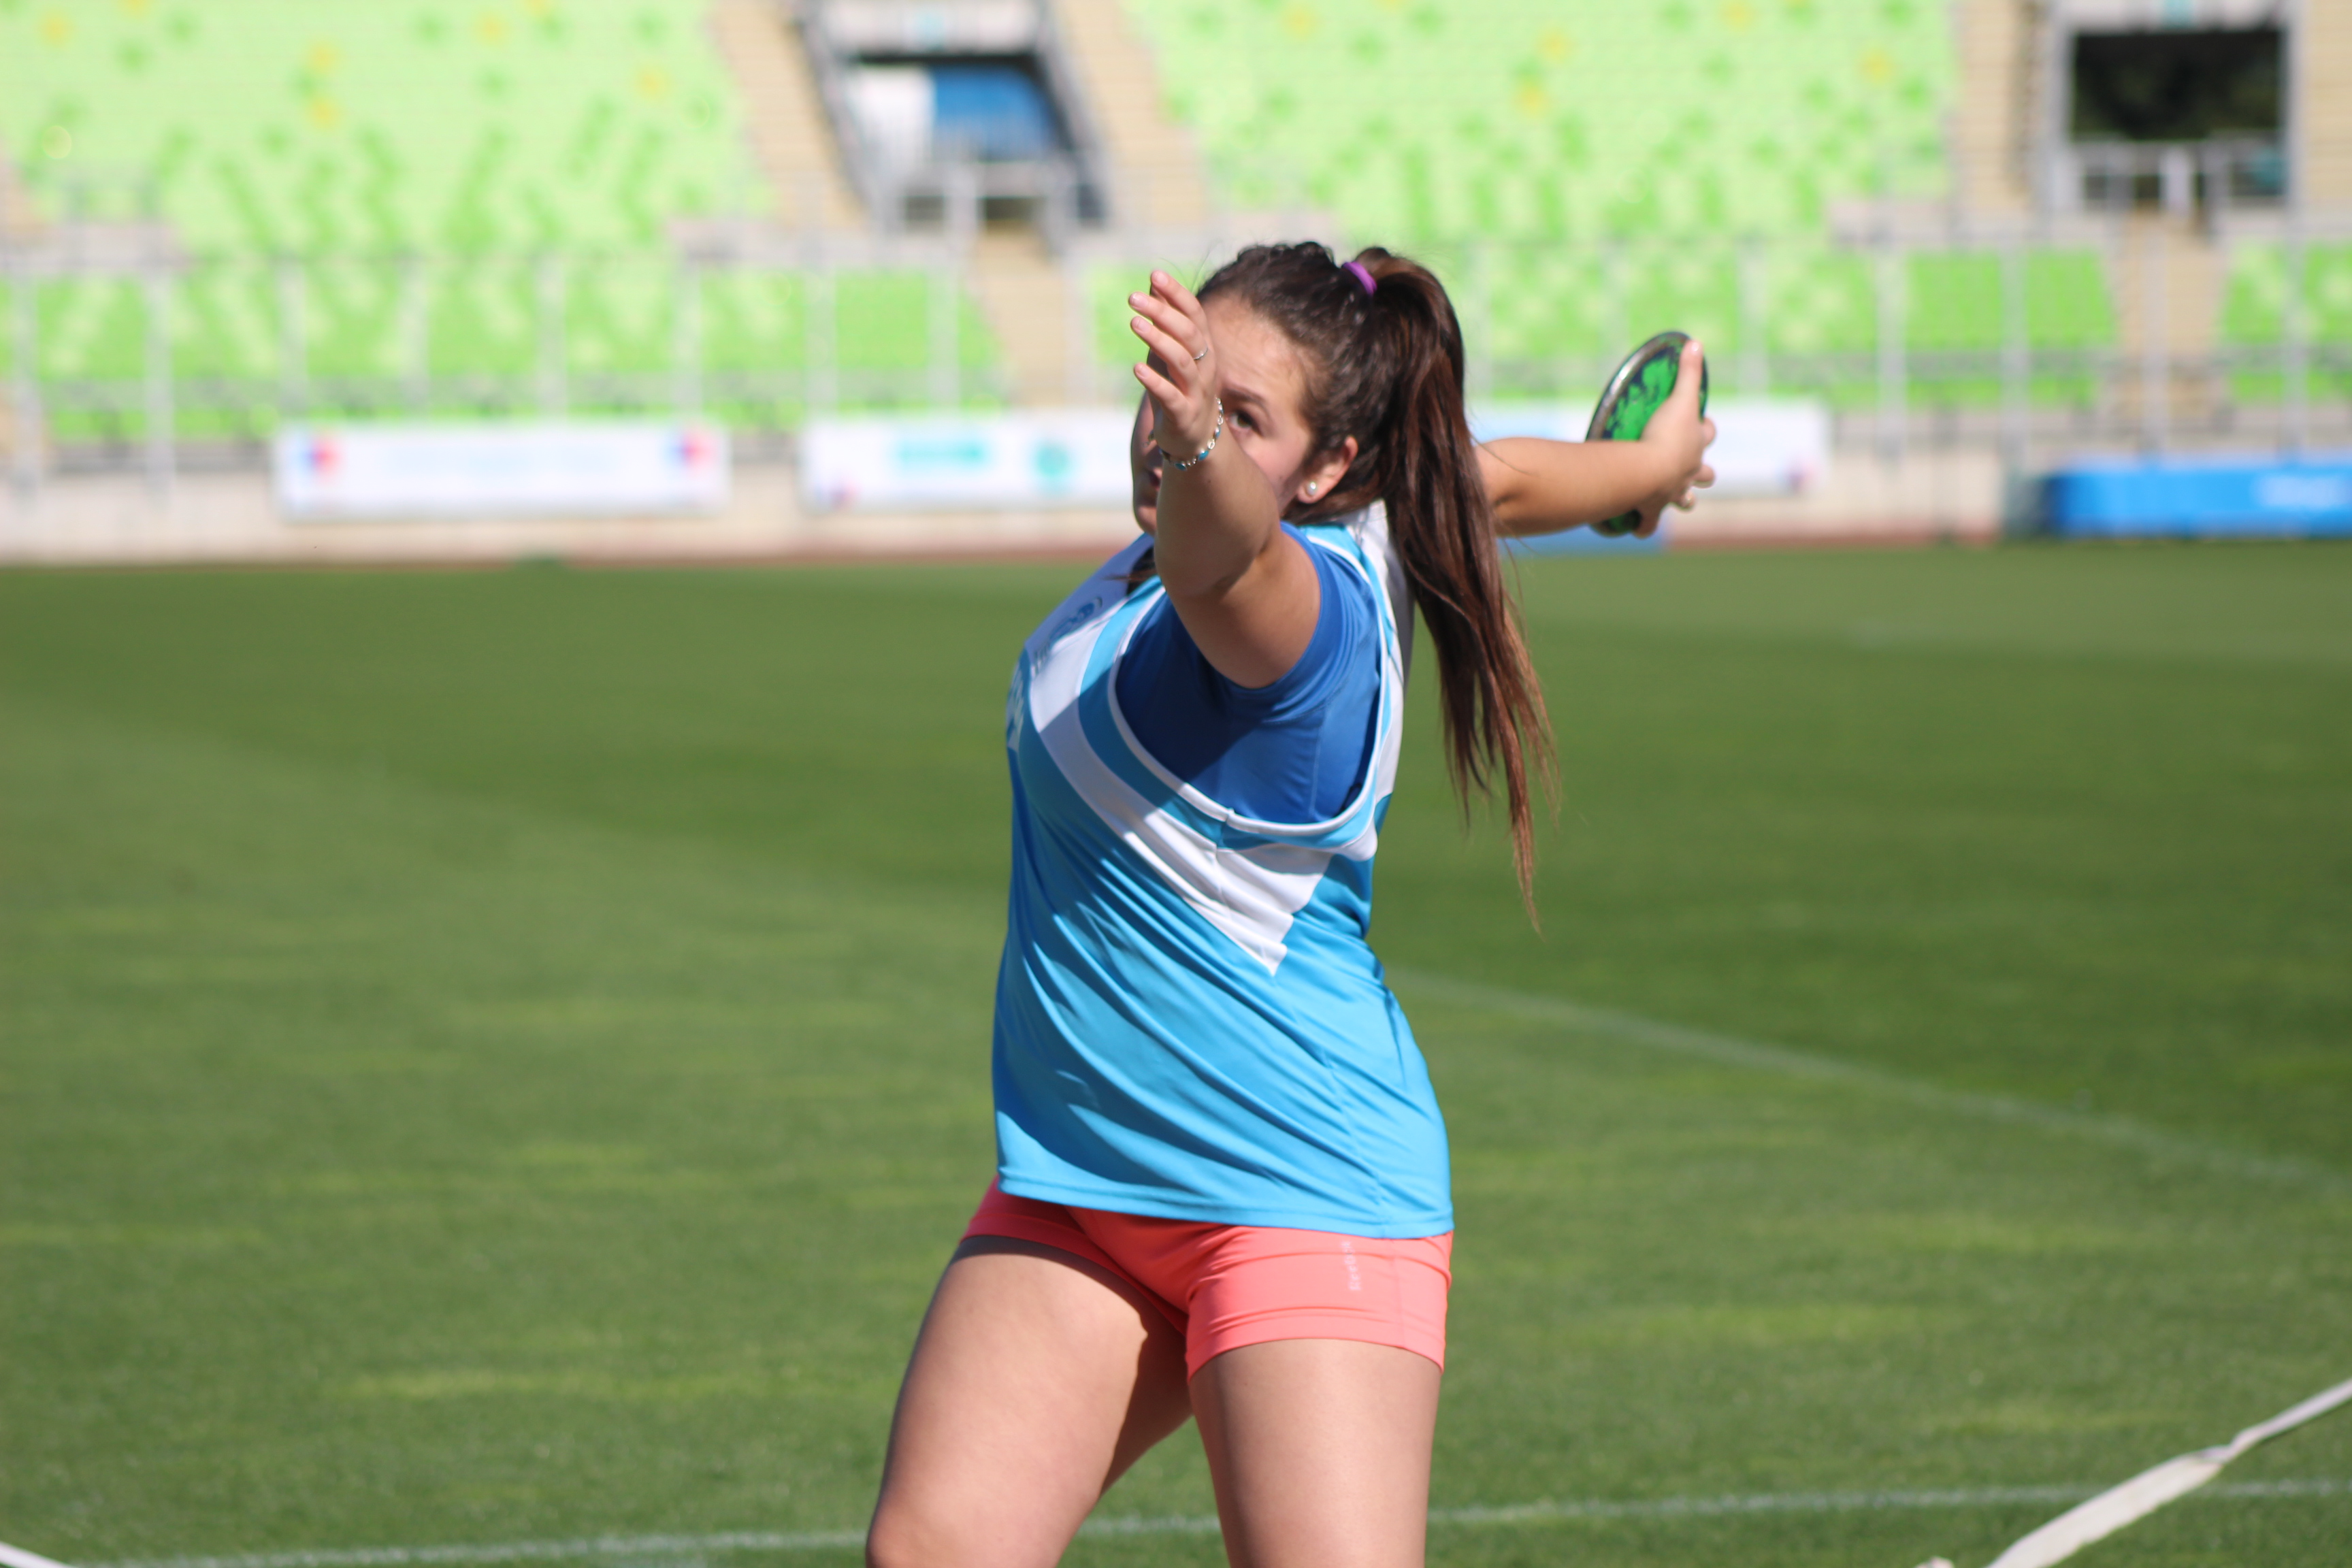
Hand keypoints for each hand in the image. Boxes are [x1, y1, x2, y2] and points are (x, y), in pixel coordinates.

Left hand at [1128, 271, 1217, 462]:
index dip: (1176, 293)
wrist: (1194, 437)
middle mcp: (1204, 366)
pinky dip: (1155, 381)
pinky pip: (1171, 396)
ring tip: (1134, 324)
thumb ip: (1164, 319)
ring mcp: (1196, 391)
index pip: (1195, 313)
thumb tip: (1153, 282)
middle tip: (1133, 299)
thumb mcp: (1171, 350)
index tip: (1154, 275)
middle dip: (1163, 313)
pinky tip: (1137, 368)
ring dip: (1158, 340)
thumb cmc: (1180, 386)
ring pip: (1182, 361)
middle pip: (1189, 333)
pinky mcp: (1184, 414)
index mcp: (1203, 347)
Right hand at [1631, 338, 1717, 535]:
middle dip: (1702, 472)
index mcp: (1695, 447)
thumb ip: (1687, 372)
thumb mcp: (1680, 399)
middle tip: (1693, 469)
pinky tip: (1637, 526)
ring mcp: (1672, 494)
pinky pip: (1647, 525)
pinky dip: (1642, 526)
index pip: (1708, 433)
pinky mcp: (1651, 510)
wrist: (1650, 471)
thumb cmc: (1665, 435)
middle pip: (1705, 474)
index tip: (1701, 423)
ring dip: (1681, 501)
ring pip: (1684, 502)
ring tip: (1675, 500)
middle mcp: (1689, 473)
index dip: (1706, 428)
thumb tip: (1696, 342)